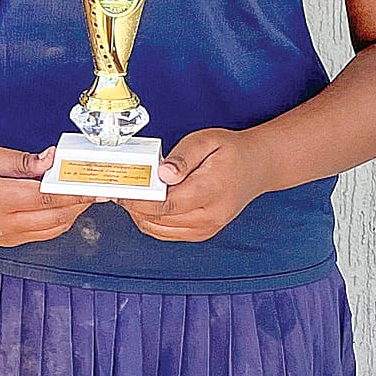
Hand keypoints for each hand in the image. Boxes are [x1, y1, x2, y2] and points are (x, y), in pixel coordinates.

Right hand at [0, 145, 92, 246]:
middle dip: (80, 203)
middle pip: (55, 217)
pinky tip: (65, 208)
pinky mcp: (6, 242)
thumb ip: (20, 161)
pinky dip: (58, 223)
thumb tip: (51, 159)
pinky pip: (41, 236)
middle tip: (98, 188)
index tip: (92, 181)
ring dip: (73, 214)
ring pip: (52, 230)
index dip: (74, 191)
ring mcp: (6, 237)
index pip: (47, 198)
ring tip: (86, 196)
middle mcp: (4, 224)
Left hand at [117, 128, 269, 241]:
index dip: (139, 200)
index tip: (121, 190)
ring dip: (141, 215)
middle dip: (134, 206)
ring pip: (161, 230)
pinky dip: (152, 222)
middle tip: (119, 189)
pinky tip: (146, 205)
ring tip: (130, 195)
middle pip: (160, 220)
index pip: (167, 204)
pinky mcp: (202, 232)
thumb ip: (182, 157)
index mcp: (211, 191)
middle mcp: (210, 216)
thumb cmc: (231, 152)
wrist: (257, 167)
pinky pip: (169, 233)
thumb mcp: (206, 141)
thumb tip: (162, 173)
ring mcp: (207, 228)